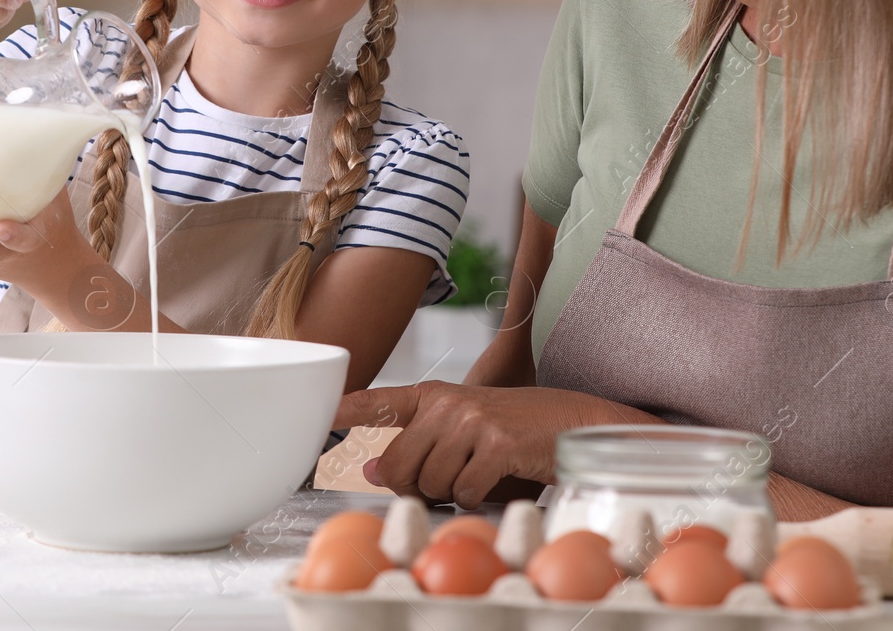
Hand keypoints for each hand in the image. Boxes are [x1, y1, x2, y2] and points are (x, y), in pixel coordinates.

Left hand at [333, 381, 661, 508]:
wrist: (573, 422)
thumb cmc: (513, 428)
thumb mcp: (461, 428)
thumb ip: (415, 444)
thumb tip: (369, 467)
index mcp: (433, 395)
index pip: (380, 401)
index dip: (347, 408)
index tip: (320, 409)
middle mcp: (447, 402)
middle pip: (396, 466)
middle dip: (415, 485)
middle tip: (446, 478)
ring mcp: (471, 421)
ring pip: (430, 484)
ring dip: (451, 492)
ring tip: (477, 471)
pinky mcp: (496, 444)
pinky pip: (464, 493)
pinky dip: (476, 498)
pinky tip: (494, 479)